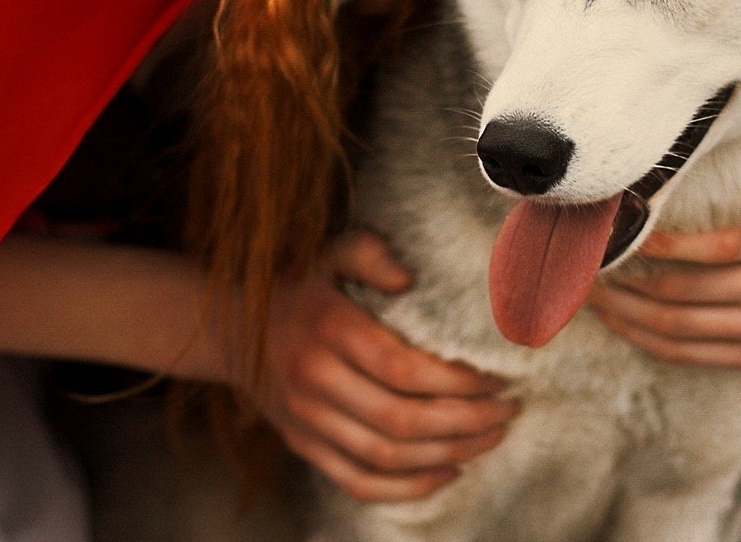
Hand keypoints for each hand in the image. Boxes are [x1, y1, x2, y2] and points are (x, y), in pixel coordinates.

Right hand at [248, 230, 520, 501]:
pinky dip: (408, 488)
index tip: (497, 377)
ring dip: (449, 454)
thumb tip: (411, 279)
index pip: (404, 369)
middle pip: (402, 420)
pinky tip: (447, 473)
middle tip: (508, 410)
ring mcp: (307, 420)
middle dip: (467, 422)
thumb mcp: (329, 253)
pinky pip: (358, 482)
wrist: (232, 329)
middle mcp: (315, 379)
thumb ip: (371, 254)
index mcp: (329, 329)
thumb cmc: (300, 286)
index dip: (457, 382)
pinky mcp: (304, 446)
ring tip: (491, 438)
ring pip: (386, 457)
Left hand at [586, 162, 740, 368]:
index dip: (666, 245)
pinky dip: (645, 338)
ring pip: (682, 328)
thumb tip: (697, 111)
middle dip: (630, 278)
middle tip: (586, 259)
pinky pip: (690, 354)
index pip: (719, 246)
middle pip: (690, 291)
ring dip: (627, 311)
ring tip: (587, 288)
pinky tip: (615, 317)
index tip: (623, 230)